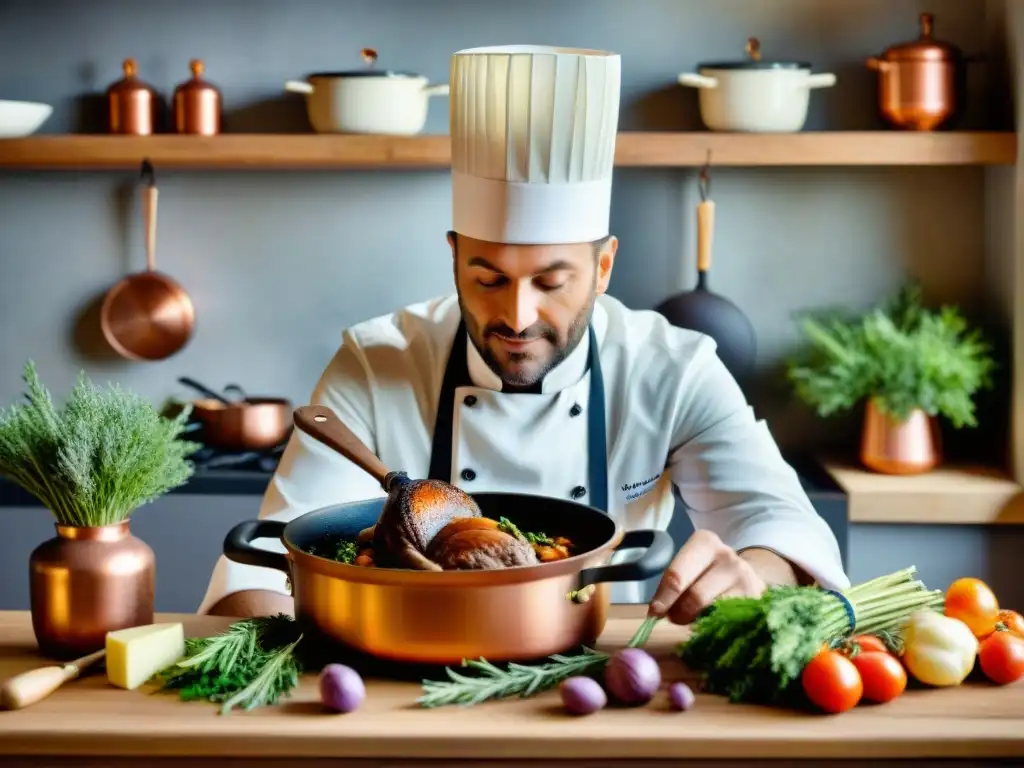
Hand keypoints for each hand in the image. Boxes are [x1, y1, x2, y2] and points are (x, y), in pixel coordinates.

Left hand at [647, 530, 766, 624]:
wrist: (747, 577)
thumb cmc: (707, 575)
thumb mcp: (688, 571)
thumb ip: (672, 587)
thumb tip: (656, 614)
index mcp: (704, 543)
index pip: (677, 575)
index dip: (664, 598)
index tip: (655, 614)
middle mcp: (728, 556)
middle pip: (694, 597)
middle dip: (680, 614)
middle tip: (676, 620)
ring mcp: (747, 578)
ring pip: (713, 613)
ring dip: (699, 623)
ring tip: (696, 621)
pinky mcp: (759, 601)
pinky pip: (731, 624)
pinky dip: (718, 630)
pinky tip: (715, 627)